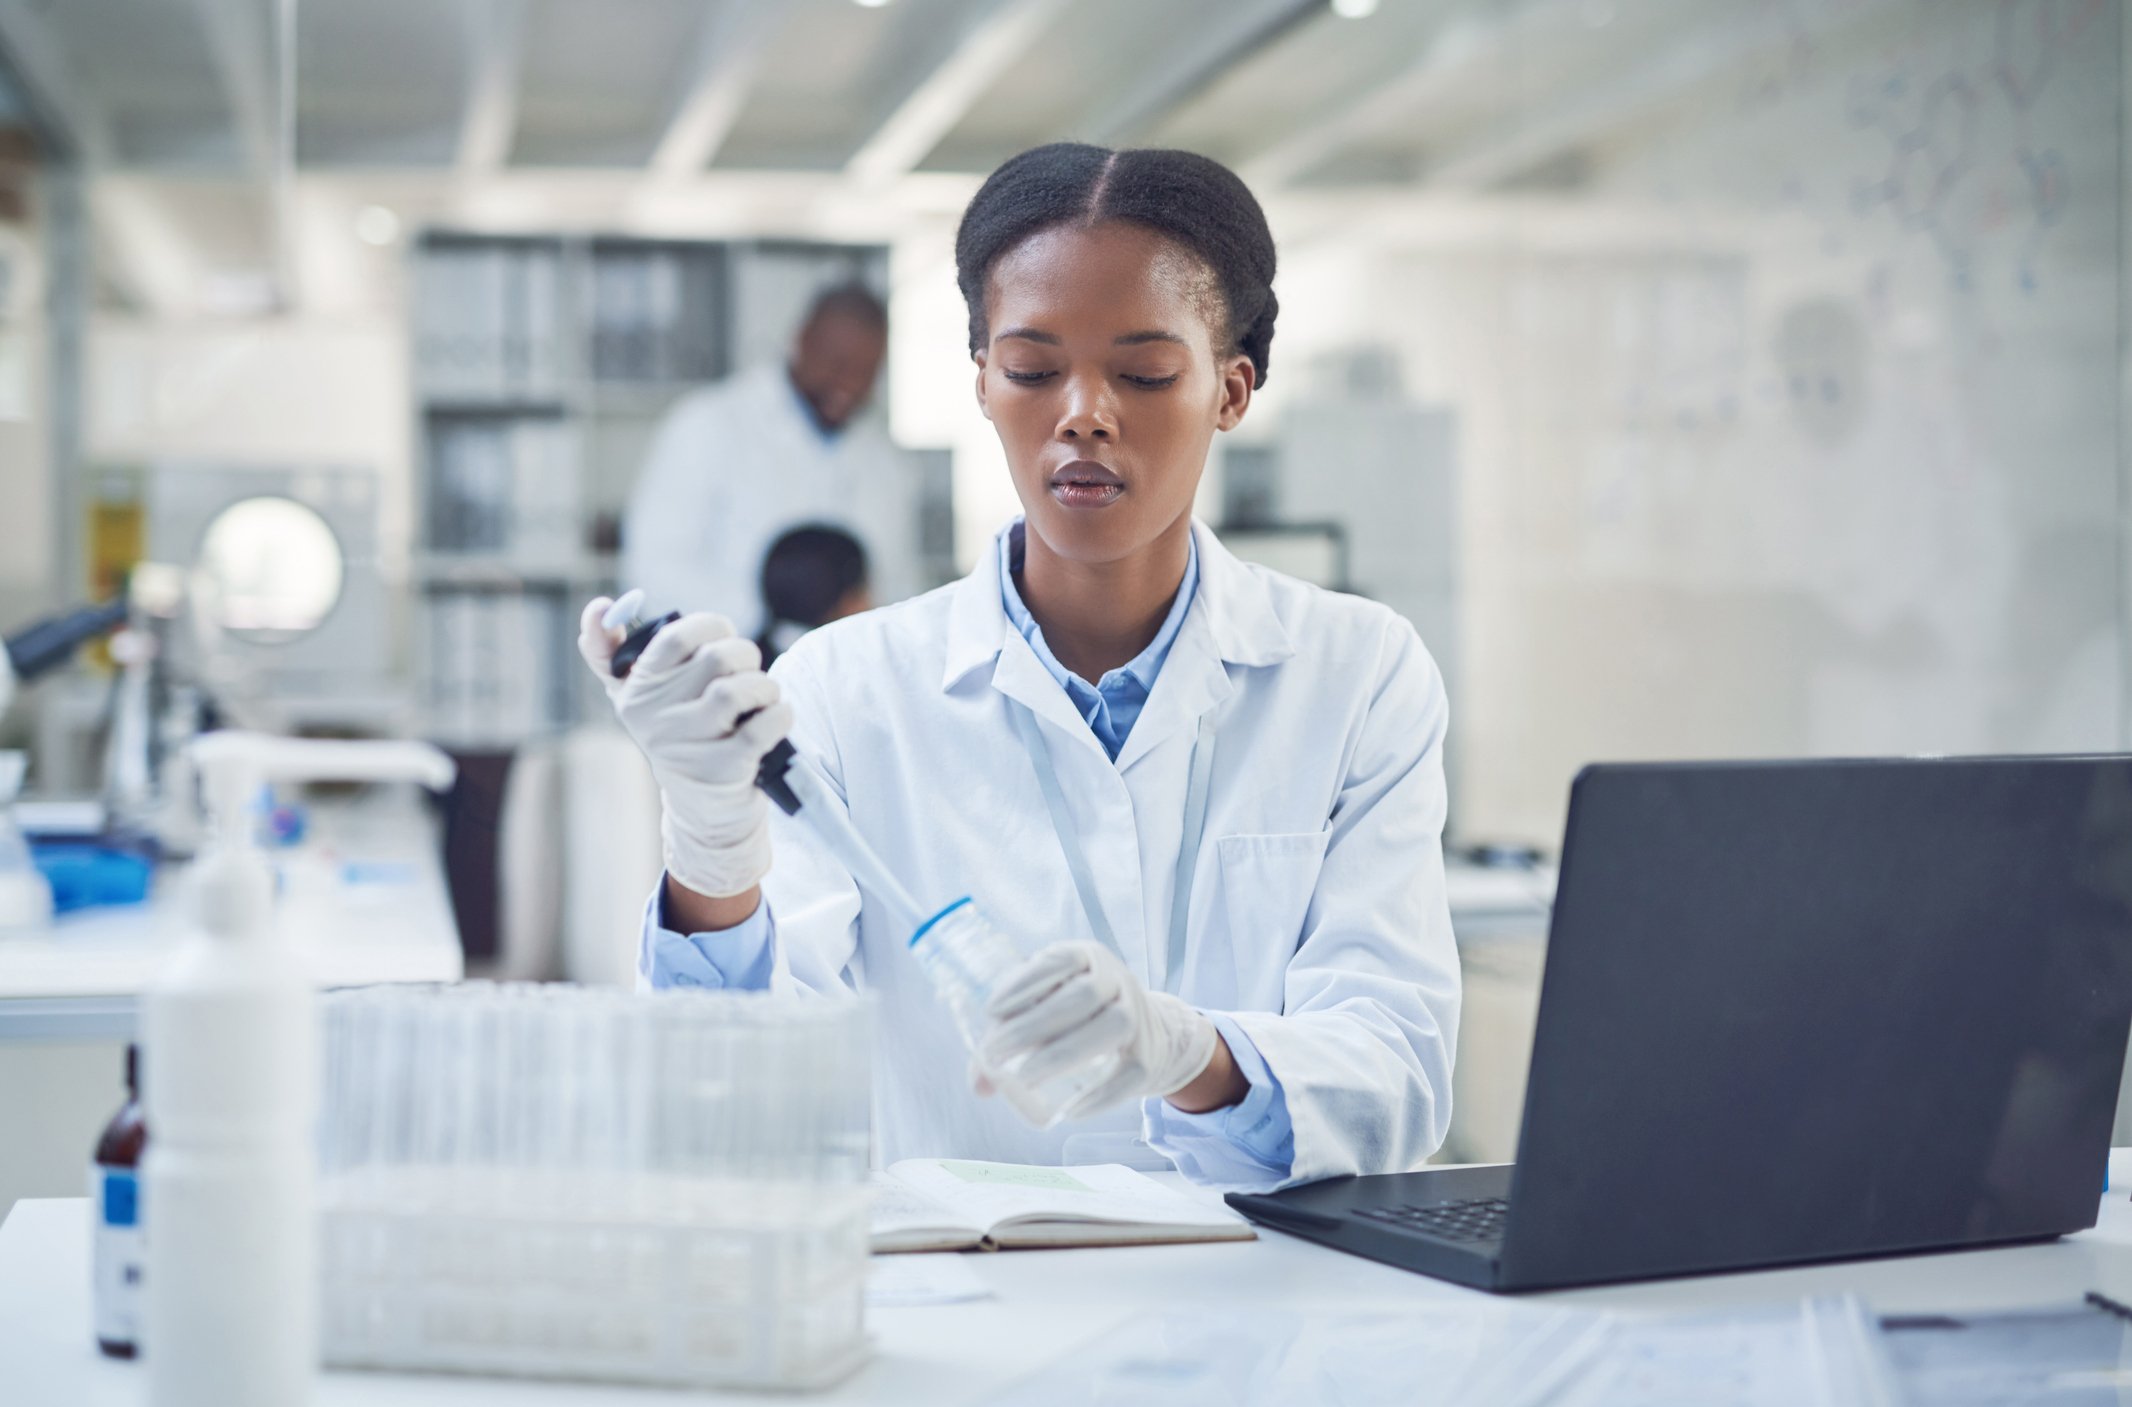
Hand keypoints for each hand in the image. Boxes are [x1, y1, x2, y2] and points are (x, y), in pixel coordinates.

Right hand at [576, 597, 790, 898]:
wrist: (704, 814)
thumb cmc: (677, 737)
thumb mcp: (637, 697)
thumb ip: (611, 650)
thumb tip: (598, 608)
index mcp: (636, 689)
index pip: (676, 637)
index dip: (711, 626)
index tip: (722, 637)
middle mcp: (654, 718)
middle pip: (716, 659)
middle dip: (745, 657)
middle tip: (747, 672)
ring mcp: (688, 747)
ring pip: (736, 692)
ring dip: (764, 686)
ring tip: (764, 697)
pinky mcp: (722, 771)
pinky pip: (762, 727)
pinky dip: (779, 715)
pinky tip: (776, 717)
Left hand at [978, 940, 1218, 1120]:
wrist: (1150, 1036)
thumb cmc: (1081, 1019)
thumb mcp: (1047, 1010)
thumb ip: (1009, 1037)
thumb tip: (980, 1084)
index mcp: (1087, 958)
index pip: (1059, 961)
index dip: (1025, 982)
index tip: (991, 1010)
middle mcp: (1118, 980)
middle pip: (1082, 997)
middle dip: (1034, 1026)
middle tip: (995, 1054)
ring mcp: (1140, 1016)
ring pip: (1111, 1027)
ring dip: (1064, 1054)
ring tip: (1024, 1079)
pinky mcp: (1149, 1056)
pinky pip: (1130, 1074)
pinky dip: (1100, 1095)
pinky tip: (1069, 1111)